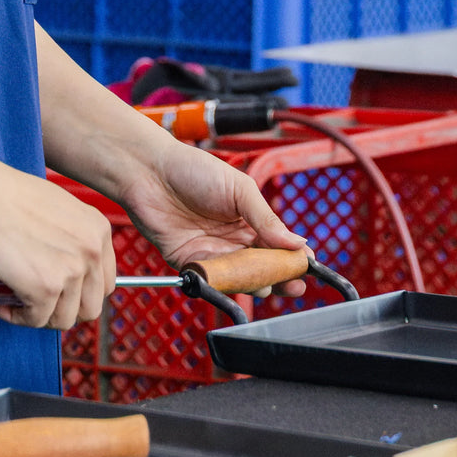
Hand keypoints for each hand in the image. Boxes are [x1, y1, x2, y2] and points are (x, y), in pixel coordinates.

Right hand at [0, 165, 114, 329]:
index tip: (58, 293)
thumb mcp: (58, 208)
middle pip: (91, 306)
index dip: (81, 294)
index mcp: (99, 230)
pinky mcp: (46, 289)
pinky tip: (0, 304)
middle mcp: (93, 251)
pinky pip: (36, 320)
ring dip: (39, 316)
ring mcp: (72, 271)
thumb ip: (72, 237)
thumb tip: (67, 265)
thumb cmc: (6, 196)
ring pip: (65, 319)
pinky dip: (16, 317)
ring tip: (15, 301)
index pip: (105, 282)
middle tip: (37, 305)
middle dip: (63, 311)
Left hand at [119, 143, 310, 296]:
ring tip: (266, 285)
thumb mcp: (239, 189)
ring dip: (254, 285)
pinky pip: (210, 280)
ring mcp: (212, 252)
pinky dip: (224, 285)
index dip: (292, 258)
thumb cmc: (193, 170)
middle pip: (261, 267)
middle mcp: (232, 239)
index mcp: (249, 219)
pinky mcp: (189, 263)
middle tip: (293, 287)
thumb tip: (297, 242)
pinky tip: (236, 285)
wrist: (150, 171)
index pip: (277, 245)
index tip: (306, 267)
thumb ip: (266, 218)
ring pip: (239, 278)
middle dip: (279, 278)